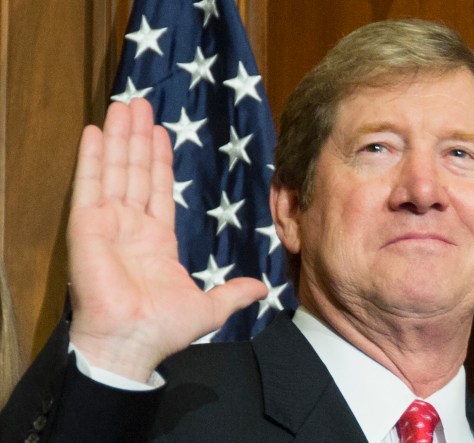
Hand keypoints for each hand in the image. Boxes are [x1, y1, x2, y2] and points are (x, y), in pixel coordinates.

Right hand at [67, 99, 265, 381]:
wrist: (133, 342)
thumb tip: (263, 289)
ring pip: (116, 170)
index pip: (159, 189)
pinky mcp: (87, 225)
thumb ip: (235, 293)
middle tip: (142, 104)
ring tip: (124, 105)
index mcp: (156, 240)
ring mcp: (108, 223)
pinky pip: (89, 185)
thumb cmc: (164, 329)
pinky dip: (91, 157)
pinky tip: (95, 131)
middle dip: (139, 138)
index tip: (162, 132)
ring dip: (119, 137)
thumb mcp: (210, 307)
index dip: (160, 160)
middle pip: (136, 171)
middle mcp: (130, 226)